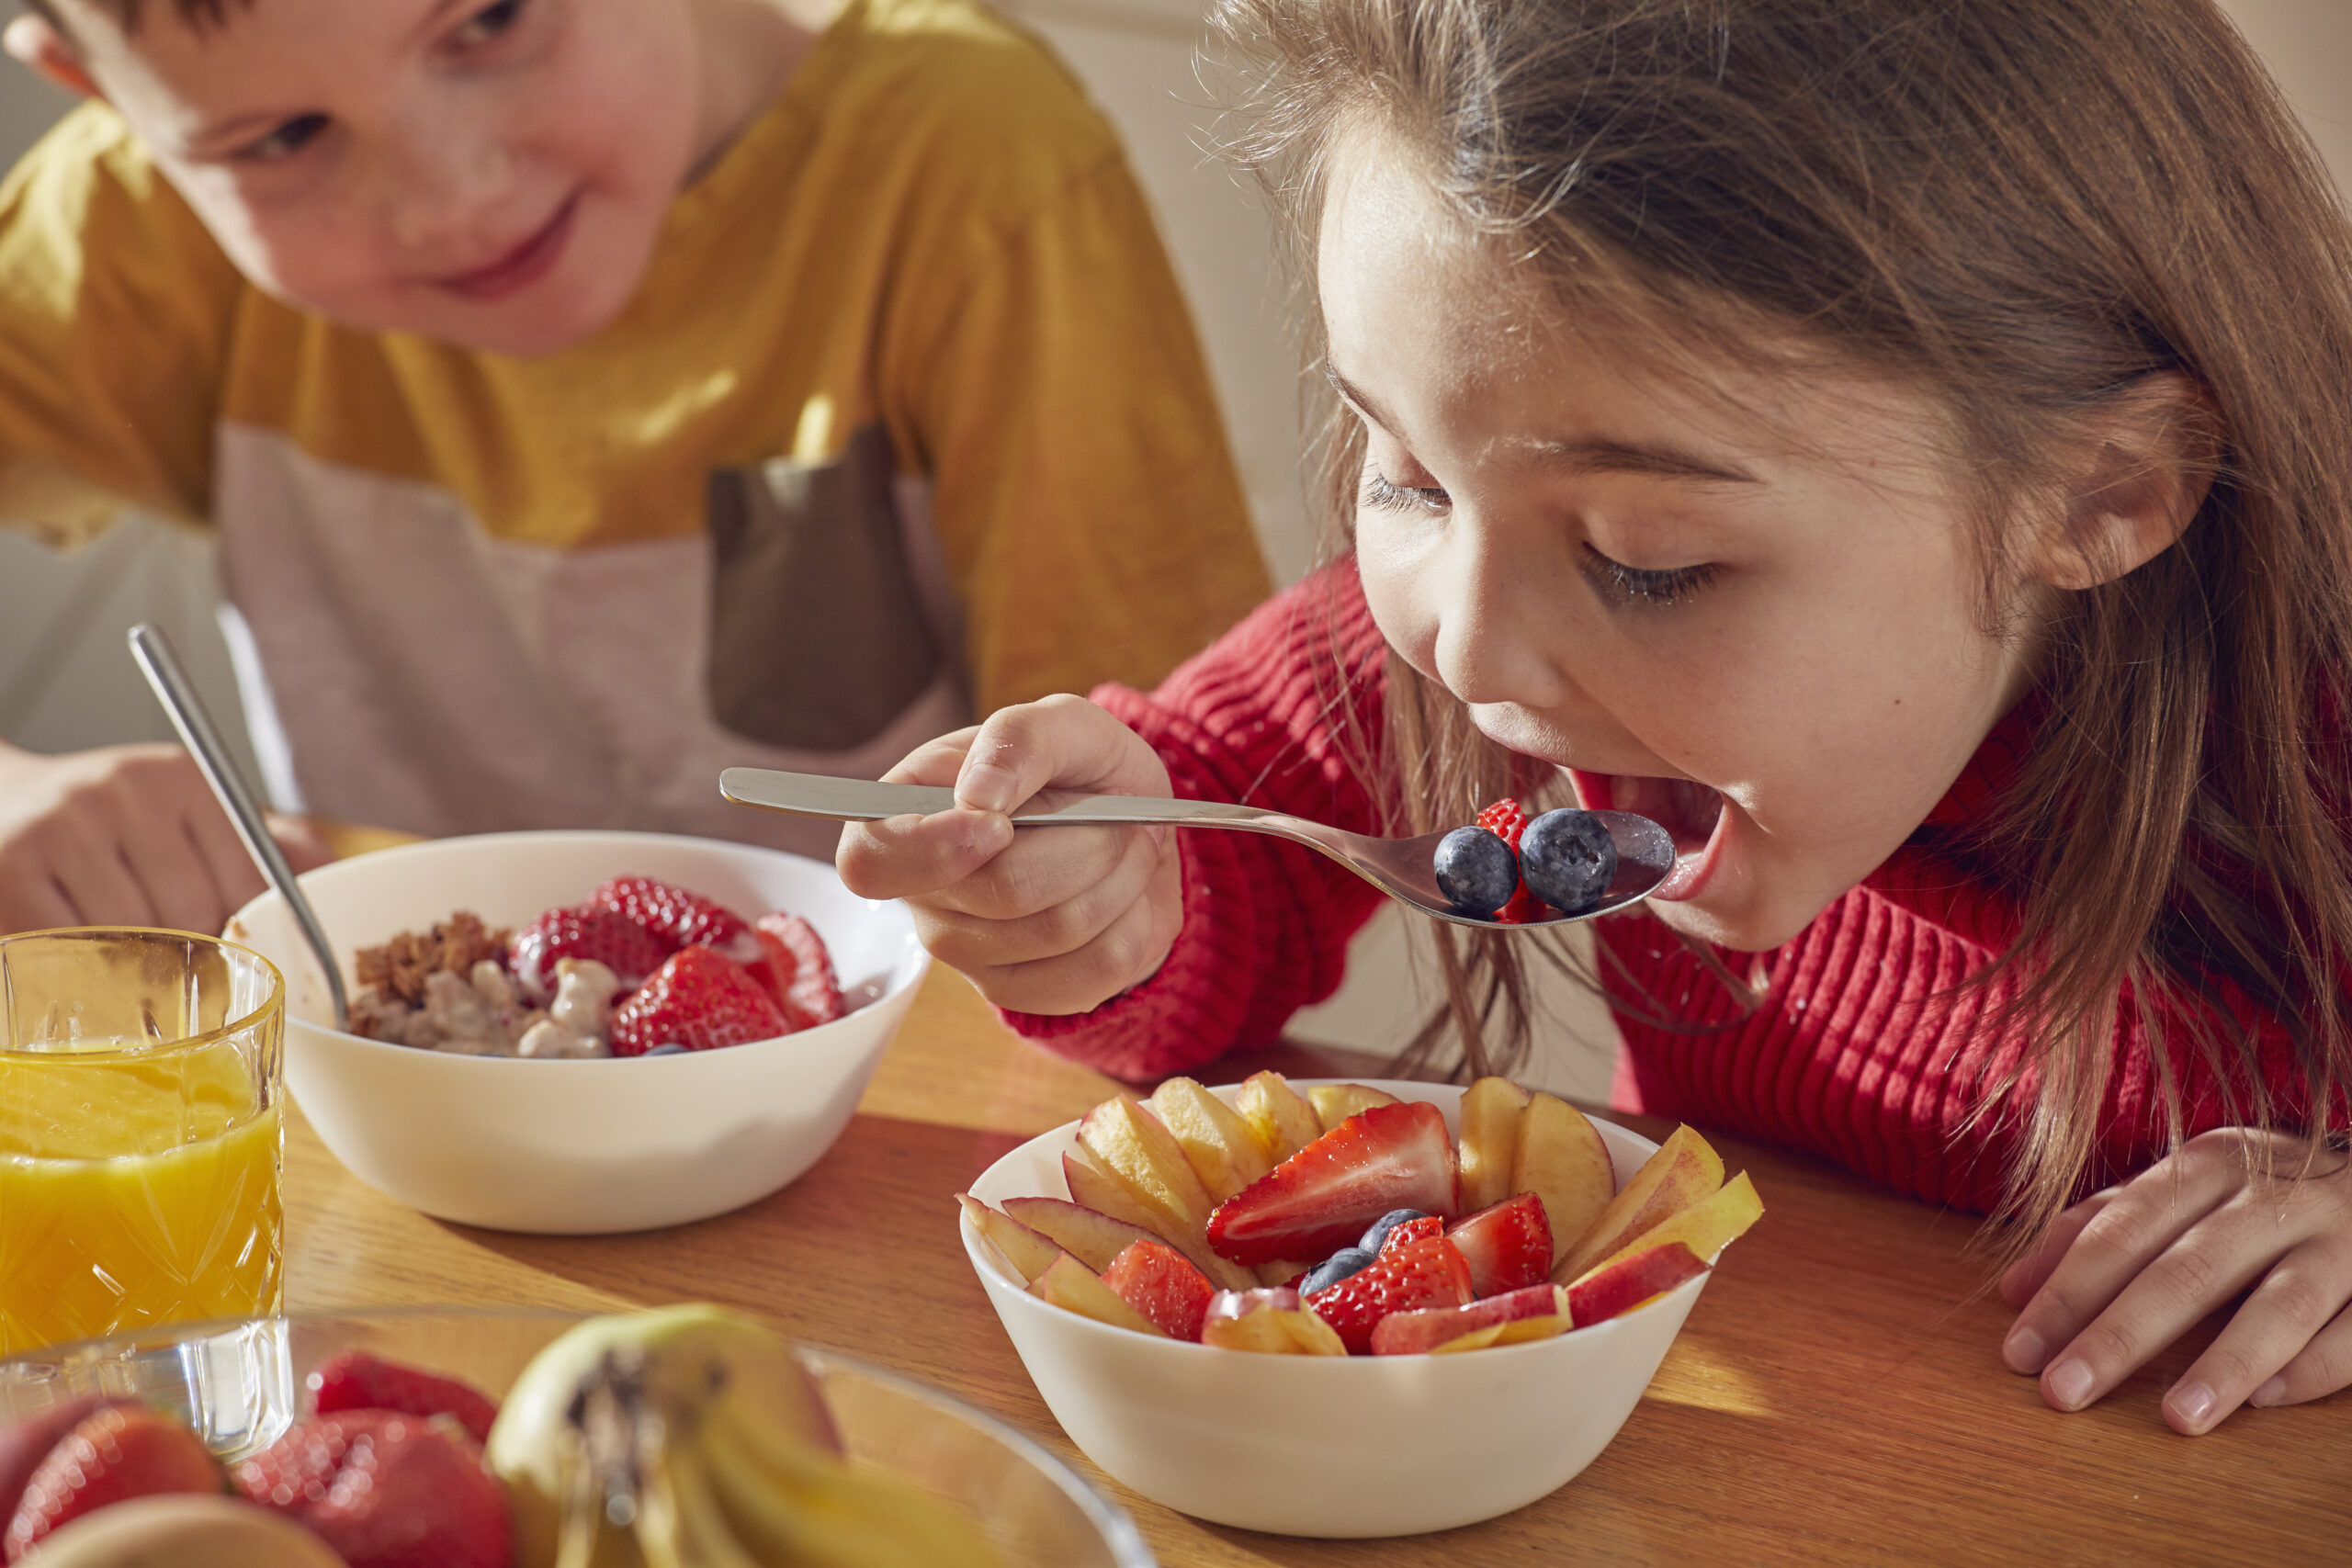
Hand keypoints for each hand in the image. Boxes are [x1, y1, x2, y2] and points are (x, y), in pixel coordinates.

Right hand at [0, 740, 328, 937]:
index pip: (249, 883)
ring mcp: (65, 825)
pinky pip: (67, 946)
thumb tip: (336, 877)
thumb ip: (261, 845)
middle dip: (187, 955)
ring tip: (121, 960)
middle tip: (170, 967)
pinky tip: (77, 959)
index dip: (244, 934)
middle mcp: (128, 790)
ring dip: (130, 967)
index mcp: (187, 780)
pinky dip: (76, 969)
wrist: (1, 799)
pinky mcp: (10, 866)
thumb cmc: (110, 823)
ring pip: (132, 937)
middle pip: (192, 914)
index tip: (233, 956)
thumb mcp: (189, 812)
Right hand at [835, 694, 1181, 1014]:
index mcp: (902, 816)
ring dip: (1119, 876)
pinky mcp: (1021, 993)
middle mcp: (921, 895)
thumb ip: (1016, 739)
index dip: (936, 849)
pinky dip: (1134, 921)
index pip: (871, 861)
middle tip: (1110, 816)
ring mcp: (967, 954)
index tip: (1001, 824)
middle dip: (1085, 842)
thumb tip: (977, 794)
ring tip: (1122, 847)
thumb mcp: (1062, 724)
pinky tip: (1123, 895)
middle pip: (1003, 891)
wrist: (1134, 828)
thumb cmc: (1078, 769)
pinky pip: (1098, 969)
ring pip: (1061, 929)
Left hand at [1999, 1126, 2351, 1433]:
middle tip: (2063, 1391)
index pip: (2121, 1232)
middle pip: (2186, 1271)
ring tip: (2175, 1418)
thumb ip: (2101, 1229)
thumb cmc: (2263, 1194)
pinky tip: (2265, 1401)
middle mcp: (2273, 1198)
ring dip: (2223, 1363)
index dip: (2066, 1291)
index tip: (2019, 1349)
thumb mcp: (2183, 1190)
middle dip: (2118, 1335)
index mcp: (2210, 1166)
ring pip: (2279, 1306)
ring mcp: (2342, 1241)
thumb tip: (2014, 1288)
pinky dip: (2311, 1368)